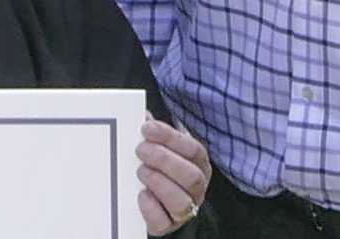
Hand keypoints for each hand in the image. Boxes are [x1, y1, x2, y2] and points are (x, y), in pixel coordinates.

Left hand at [137, 118, 209, 233]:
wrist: (156, 201)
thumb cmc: (157, 166)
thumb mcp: (158, 146)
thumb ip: (153, 132)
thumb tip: (141, 116)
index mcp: (198, 164)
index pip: (193, 149)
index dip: (170, 138)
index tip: (147, 128)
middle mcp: (197, 188)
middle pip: (192, 177)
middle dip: (164, 161)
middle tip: (141, 150)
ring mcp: (185, 208)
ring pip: (182, 201)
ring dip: (159, 184)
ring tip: (141, 172)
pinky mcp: (168, 225)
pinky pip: (164, 222)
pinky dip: (151, 208)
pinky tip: (140, 194)